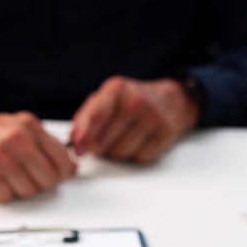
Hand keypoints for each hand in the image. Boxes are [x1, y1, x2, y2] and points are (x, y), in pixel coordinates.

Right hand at [0, 109, 76, 202]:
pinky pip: (5, 197)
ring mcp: (0, 155)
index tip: (50, 176)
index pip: (62, 160)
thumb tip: (71, 167)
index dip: (58, 174)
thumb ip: (43, 145)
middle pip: (47, 179)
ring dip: (16, 190)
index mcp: (28, 125)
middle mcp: (16, 137)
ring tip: (3, 178)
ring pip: (28, 191)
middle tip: (22, 178)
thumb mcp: (15, 129)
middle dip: (37, 184)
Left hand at [70, 77, 199, 162]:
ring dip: (116, 152)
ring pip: (120, 153)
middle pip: (104, 142)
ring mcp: (152, 117)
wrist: (172, 99)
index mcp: (117, 89)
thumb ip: (86, 116)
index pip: (96, 118)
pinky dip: (135, 155)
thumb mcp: (107, 98)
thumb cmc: (132, 100)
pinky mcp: (165, 133)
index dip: (84, 137)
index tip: (79, 149)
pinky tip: (138, 141)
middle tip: (103, 141)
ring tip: (122, 139)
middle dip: (98, 147)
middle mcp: (136, 101)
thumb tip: (74, 138)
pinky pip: (139, 157)